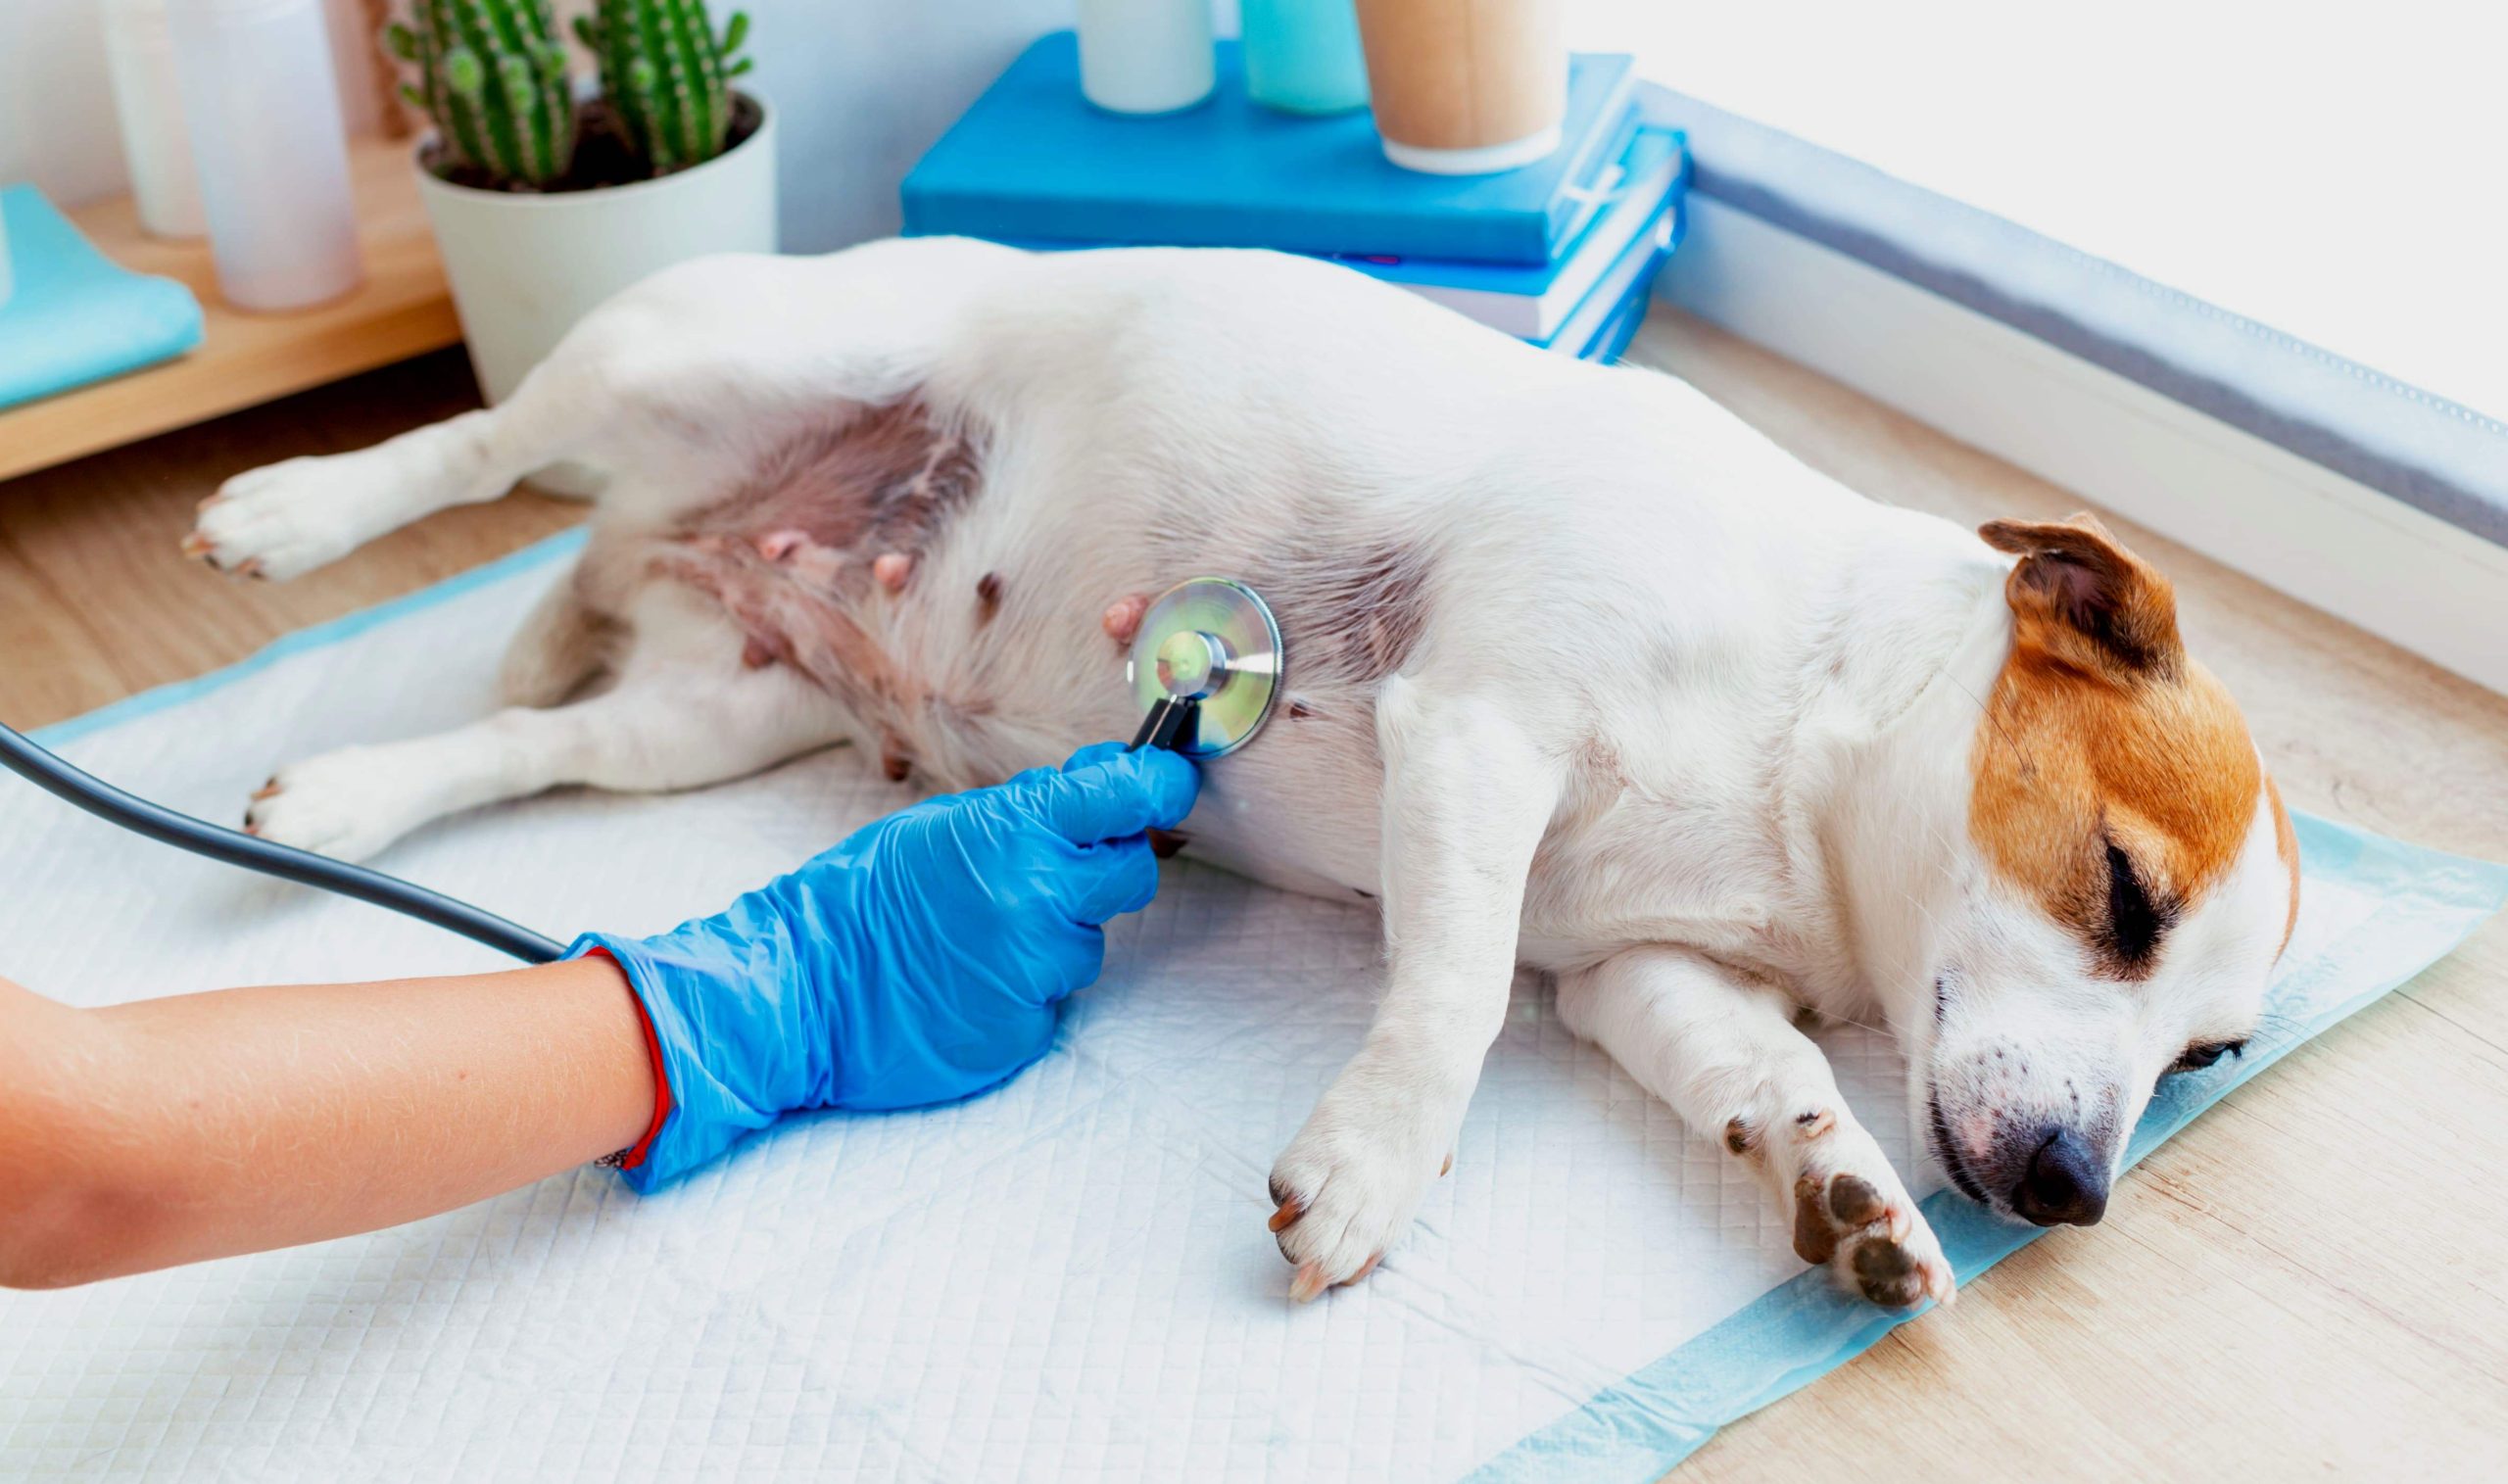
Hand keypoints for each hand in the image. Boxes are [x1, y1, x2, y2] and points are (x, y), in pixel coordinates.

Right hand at [573, 742, 1198, 1188]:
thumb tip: (1112, 779)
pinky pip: (1054, 998)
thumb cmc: (872, 896)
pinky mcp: (1026, 1027)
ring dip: (1053, 936)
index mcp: (1016, 830)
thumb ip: (1033, 810)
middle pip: (1132, 873)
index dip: (1157, 784)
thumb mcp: (948, 826)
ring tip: (981, 938)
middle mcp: (1037, 895)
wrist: (807, 987)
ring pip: (1090, 942)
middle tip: (1048, 873)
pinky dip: (1024, 987)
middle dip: (1103, 869)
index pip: (1126, 794)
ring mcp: (1034, 967)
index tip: (1169, 778)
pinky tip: (973, 980)